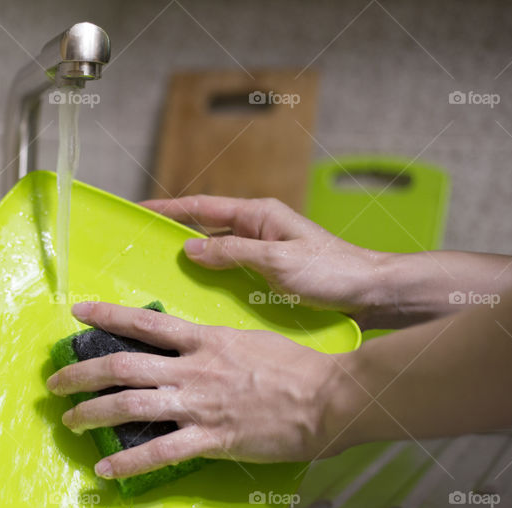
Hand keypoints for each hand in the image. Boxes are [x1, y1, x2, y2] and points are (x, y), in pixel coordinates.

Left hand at [46, 302, 348, 478]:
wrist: (328, 396)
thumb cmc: (295, 367)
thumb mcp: (248, 340)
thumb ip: (211, 345)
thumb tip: (187, 346)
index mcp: (204, 340)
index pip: (144, 323)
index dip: (106, 315)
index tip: (78, 311)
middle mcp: (192, 368)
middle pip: (122, 365)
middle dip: (81, 374)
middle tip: (55, 383)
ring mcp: (199, 404)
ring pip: (130, 404)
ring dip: (92, 413)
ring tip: (70, 421)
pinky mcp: (211, 439)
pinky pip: (159, 451)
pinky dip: (128, 462)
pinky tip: (105, 469)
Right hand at [140, 196, 388, 327]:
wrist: (372, 293)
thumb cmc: (331, 272)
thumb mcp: (277, 261)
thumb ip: (233, 252)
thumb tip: (190, 248)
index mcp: (258, 215)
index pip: (203, 206)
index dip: (168, 208)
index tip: (139, 210)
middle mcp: (258, 230)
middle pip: (205, 228)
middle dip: (174, 234)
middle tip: (142, 247)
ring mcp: (263, 252)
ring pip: (216, 253)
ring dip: (191, 262)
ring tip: (160, 275)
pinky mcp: (269, 275)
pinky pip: (230, 273)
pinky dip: (211, 281)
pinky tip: (196, 297)